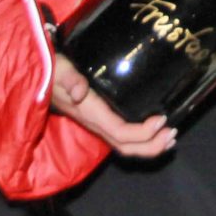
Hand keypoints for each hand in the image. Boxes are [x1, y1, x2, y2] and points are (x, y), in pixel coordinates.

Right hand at [46, 52, 176, 158]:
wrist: (42, 73)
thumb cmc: (52, 68)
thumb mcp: (59, 68)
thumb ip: (69, 78)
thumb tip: (79, 91)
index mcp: (91, 113)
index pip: (120, 132)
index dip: (143, 133)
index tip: (162, 119)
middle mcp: (95, 123)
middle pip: (126, 147)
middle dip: (152, 146)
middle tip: (172, 134)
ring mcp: (97, 124)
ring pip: (124, 145)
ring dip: (149, 145)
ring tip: (170, 136)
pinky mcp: (99, 120)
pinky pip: (122, 137)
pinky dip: (142, 138)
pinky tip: (154, 129)